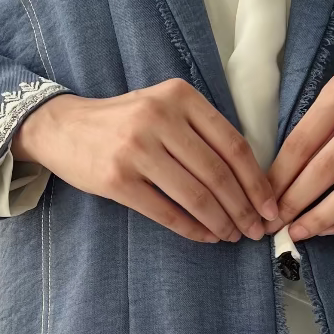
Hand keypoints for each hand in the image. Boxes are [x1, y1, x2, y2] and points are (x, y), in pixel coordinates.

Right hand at [11, 79, 278, 243]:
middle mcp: (159, 118)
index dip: (257, 181)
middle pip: (217, 173)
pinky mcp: (117, 179)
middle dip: (244, 208)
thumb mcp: (163, 107)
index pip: (232, 144)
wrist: (61, 127)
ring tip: (233, 235)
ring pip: (195, 195)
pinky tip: (205, 236)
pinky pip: (166, 211)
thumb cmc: (122, 121)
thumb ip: (201, 130)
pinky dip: (191, 228)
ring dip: (221, 222)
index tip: (271, 206)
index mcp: (180, 96)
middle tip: (256, 230)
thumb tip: (248, 179)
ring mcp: (137, 149)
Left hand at [261, 63, 333, 240]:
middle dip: (296, 201)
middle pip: (328, 167)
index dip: (280, 177)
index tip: (263, 201)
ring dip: (324, 217)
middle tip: (275, 224)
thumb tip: (279, 183)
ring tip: (300, 232)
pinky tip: (333, 227)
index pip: (303, 141)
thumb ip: (316, 130)